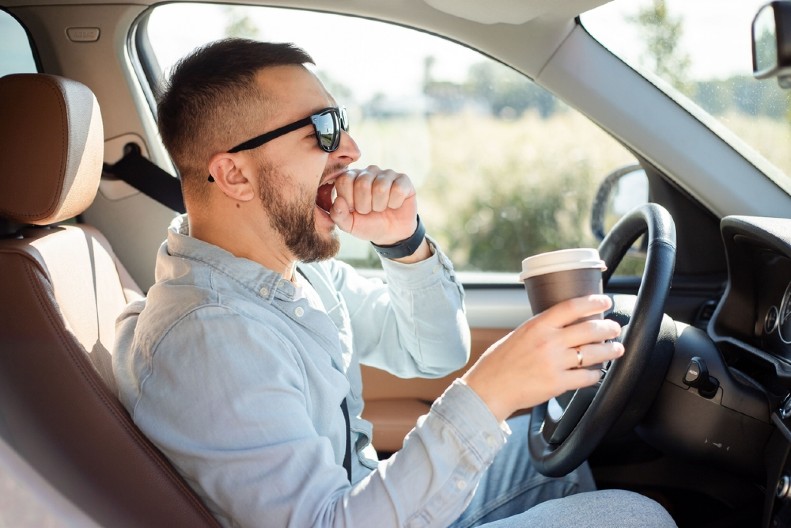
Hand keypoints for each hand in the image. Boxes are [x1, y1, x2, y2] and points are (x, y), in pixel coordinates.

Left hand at [329, 165, 417, 244]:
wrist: (391, 233)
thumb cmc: (368, 224)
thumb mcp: (349, 224)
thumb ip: (338, 215)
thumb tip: (338, 201)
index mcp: (351, 178)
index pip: (344, 180)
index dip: (349, 200)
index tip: (354, 210)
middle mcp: (368, 171)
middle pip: (363, 183)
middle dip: (365, 205)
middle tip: (369, 210)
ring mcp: (387, 174)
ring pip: (381, 187)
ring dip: (380, 205)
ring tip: (381, 208)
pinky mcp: (403, 179)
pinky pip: (398, 189)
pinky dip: (395, 203)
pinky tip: (394, 205)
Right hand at [461, 294, 623, 422]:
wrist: (489, 389)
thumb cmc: (499, 363)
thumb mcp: (518, 335)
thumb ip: (541, 330)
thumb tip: (563, 327)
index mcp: (537, 325)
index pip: (572, 307)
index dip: (593, 302)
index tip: (605, 302)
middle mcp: (549, 342)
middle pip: (589, 329)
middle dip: (608, 328)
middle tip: (615, 328)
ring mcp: (555, 363)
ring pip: (593, 353)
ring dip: (609, 350)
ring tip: (616, 349)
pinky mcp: (558, 383)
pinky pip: (585, 377)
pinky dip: (594, 374)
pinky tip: (596, 372)